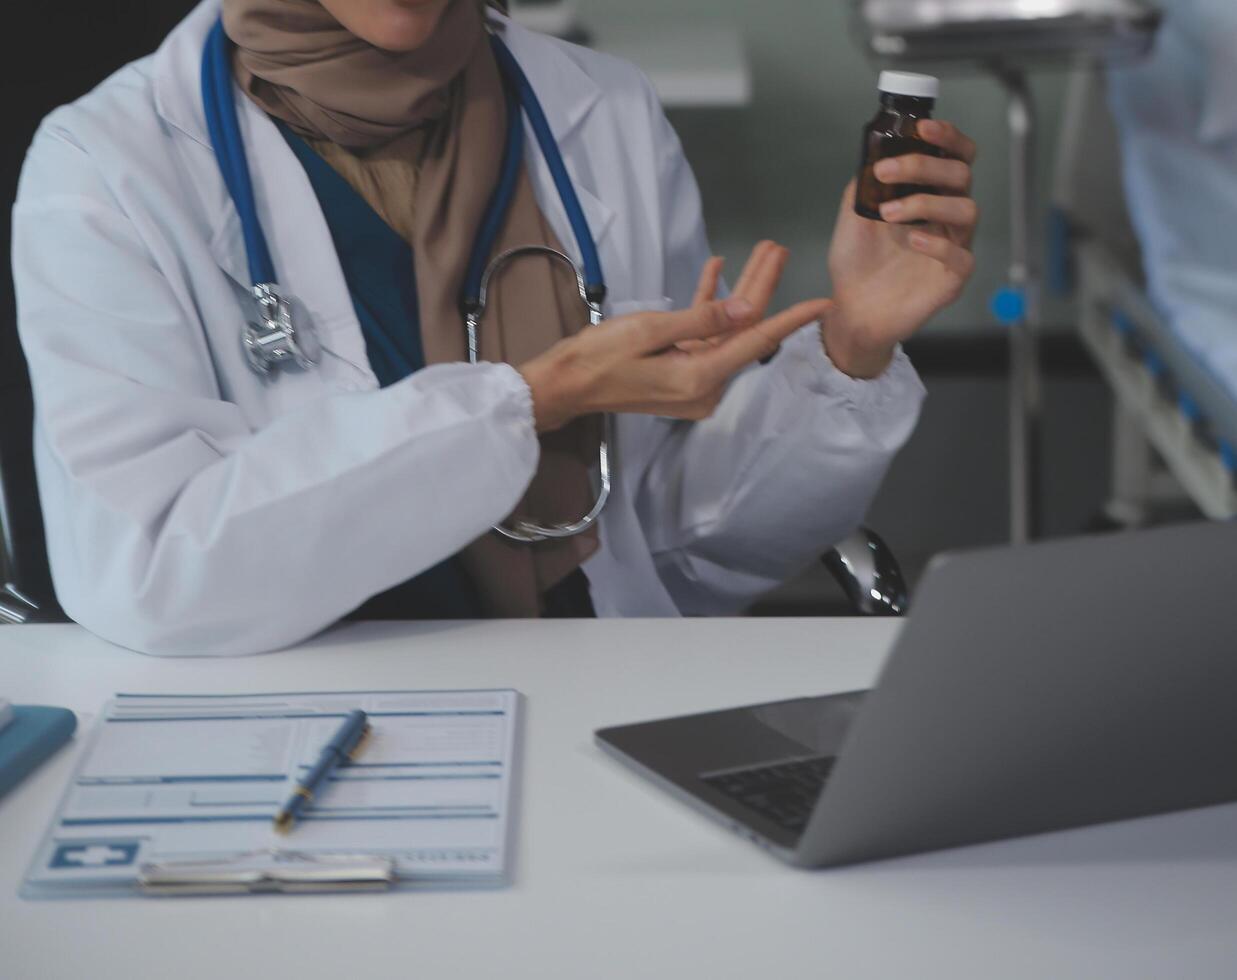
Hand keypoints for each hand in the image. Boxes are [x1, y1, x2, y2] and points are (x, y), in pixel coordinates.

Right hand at [518, 249, 829, 432]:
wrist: (563, 384)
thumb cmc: (599, 357)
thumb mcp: (650, 330)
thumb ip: (702, 319)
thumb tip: (747, 308)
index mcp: (701, 377)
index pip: (756, 342)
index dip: (791, 319)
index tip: (821, 303)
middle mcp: (703, 384)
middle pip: (743, 332)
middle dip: (762, 289)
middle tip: (779, 250)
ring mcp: (691, 380)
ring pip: (726, 330)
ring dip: (738, 292)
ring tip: (758, 251)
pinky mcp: (677, 371)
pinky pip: (701, 336)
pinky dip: (707, 307)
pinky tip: (715, 270)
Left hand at [825, 119, 978, 377]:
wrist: (851, 310)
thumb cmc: (857, 265)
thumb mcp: (853, 215)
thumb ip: (865, 184)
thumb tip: (873, 152)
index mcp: (930, 195)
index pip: (955, 156)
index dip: (947, 137)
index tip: (921, 128)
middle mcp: (946, 217)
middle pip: (962, 174)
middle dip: (924, 165)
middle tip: (887, 172)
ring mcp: (954, 246)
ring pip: (967, 210)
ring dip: (926, 203)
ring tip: (888, 214)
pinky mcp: (952, 279)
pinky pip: (962, 256)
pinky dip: (938, 244)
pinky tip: (912, 241)